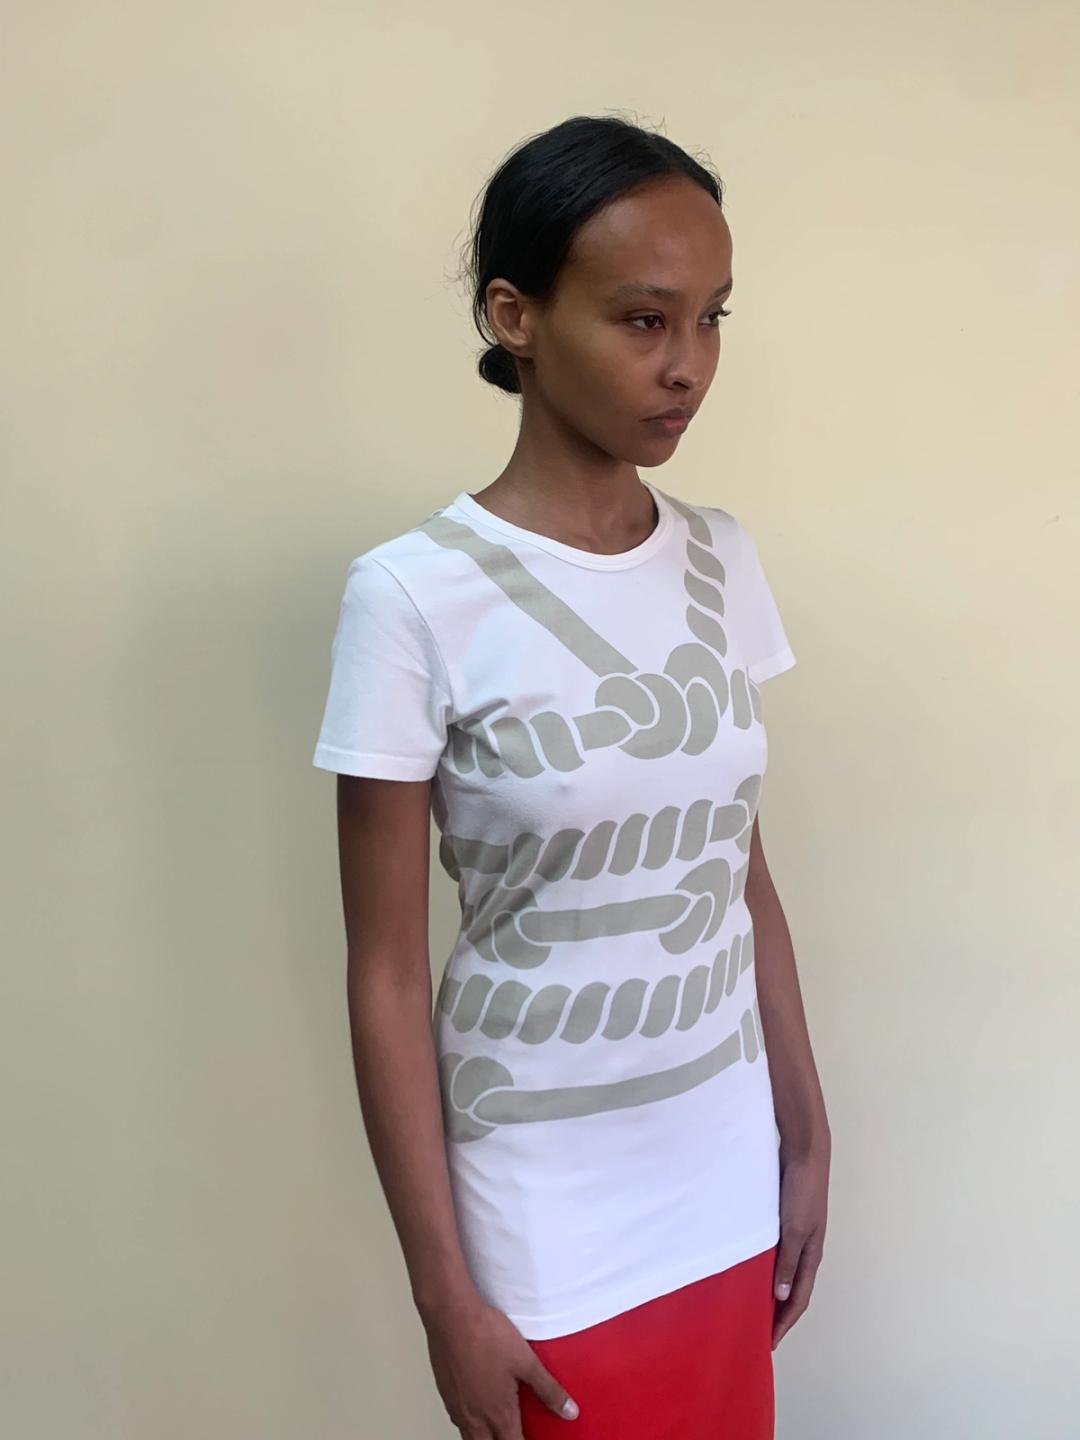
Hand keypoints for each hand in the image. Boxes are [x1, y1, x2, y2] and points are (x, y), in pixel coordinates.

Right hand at [422, 1293, 579, 1438]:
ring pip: (470, 1437)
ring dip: (485, 1437)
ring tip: (496, 1426)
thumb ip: (548, 1389)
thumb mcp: (526, 1362)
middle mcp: (474, 1418)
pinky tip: (476, 1405)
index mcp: (498, 1414)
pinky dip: (470, 1422)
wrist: (451, 1316)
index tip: (531, 1439)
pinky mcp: (445, 1393)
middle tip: (514, 1433)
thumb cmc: (486, 1335)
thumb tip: (569, 1411)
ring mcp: (457, 1407)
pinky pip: (458, 1420)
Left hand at [771, 1145, 828, 1349]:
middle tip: (758, 1330)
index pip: (799, 1299)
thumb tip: (781, 1297)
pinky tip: (750, 1268)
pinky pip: (775, 1254)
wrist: (804, 1153)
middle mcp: (805, 1249)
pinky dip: (766, 1267)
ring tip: (751, 1304)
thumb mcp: (793, 1229)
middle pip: (792, 1290)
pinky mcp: (785, 1222)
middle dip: (778, 1313)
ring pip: (783, 1272)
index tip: (769, 1343)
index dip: (785, 1322)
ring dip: (770, 1290)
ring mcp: (796, 1235)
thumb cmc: (802, 1191)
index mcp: (811, 1256)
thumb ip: (787, 1262)